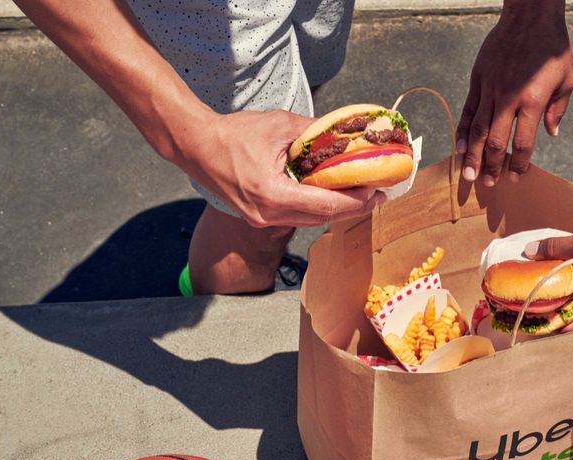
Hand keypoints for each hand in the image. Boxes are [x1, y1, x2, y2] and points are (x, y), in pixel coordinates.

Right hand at [179, 109, 384, 226]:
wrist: (196, 146)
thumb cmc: (232, 134)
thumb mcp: (279, 125)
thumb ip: (314, 132)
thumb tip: (345, 134)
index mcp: (273, 195)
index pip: (325, 205)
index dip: (355, 201)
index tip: (376, 191)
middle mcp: (268, 215)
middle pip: (321, 218)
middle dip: (352, 207)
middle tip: (377, 195)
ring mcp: (262, 220)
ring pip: (310, 220)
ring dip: (336, 209)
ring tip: (359, 195)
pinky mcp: (259, 218)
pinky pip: (296, 217)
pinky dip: (316, 207)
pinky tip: (331, 195)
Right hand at [457, 2, 572, 185]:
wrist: (530, 15)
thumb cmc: (552, 46)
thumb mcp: (566, 78)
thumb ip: (558, 108)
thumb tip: (550, 133)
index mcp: (533, 100)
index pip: (523, 141)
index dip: (519, 163)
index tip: (516, 176)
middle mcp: (509, 98)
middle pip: (496, 141)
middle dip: (491, 166)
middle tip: (487, 185)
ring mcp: (490, 89)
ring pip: (478, 129)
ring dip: (473, 155)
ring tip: (468, 175)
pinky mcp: (478, 80)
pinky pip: (468, 110)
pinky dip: (463, 131)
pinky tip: (459, 148)